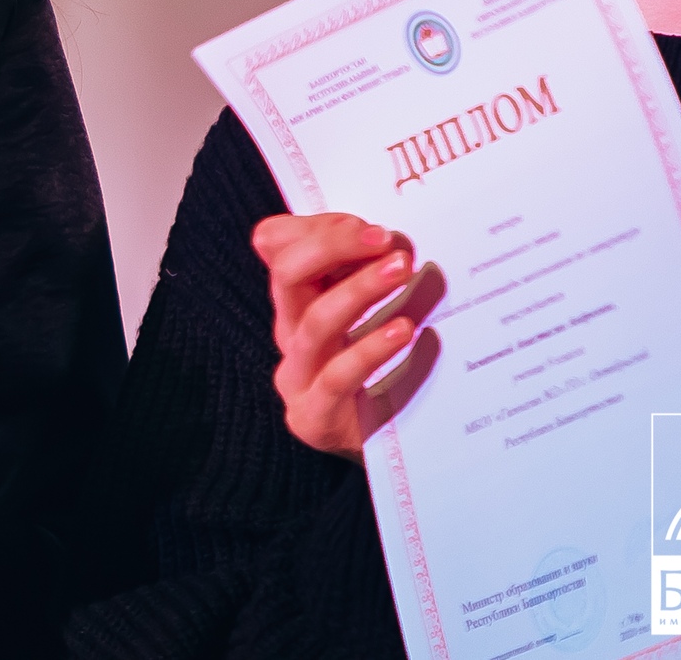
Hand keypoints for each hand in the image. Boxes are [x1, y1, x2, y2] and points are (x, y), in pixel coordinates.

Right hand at [251, 213, 445, 462]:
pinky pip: (338, 376)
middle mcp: (287, 332)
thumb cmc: (381, 375)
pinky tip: (405, 331)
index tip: (370, 227)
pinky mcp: (314, 417)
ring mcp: (295, 376)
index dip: (319, 227)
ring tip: (403, 270)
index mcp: (293, 300)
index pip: (275, 244)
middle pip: (286, 274)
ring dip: (359, 289)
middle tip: (385, 238)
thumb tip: (394, 240)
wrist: (381, 452)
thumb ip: (366, 276)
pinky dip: (372, 349)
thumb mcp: (369, 315)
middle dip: (334, 246)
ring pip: (314, 322)